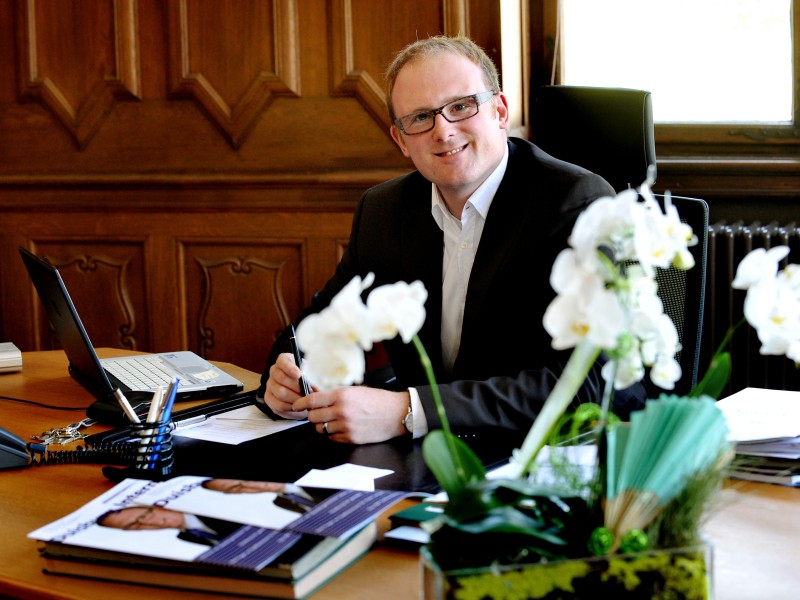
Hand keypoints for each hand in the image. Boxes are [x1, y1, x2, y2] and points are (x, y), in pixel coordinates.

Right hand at [263, 352, 311, 419]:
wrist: (304, 394)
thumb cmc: (309, 380)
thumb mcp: (312, 374)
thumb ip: (313, 377)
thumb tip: (315, 385)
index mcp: (284, 360)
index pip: (282, 361)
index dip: (290, 368)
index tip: (299, 375)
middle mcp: (274, 371)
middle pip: (281, 378)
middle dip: (297, 387)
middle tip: (308, 393)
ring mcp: (270, 385)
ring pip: (280, 392)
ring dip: (295, 398)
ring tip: (305, 401)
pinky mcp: (269, 398)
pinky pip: (278, 405)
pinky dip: (290, 407)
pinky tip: (298, 407)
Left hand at [292, 386, 409, 443]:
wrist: (396, 414)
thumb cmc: (377, 400)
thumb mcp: (354, 390)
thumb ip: (335, 394)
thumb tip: (315, 396)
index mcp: (341, 395)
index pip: (312, 400)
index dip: (300, 403)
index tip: (296, 405)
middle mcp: (341, 411)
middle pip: (313, 416)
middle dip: (312, 414)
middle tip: (317, 412)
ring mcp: (346, 426)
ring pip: (320, 429)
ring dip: (322, 425)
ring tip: (331, 420)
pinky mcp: (350, 438)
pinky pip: (332, 438)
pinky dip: (332, 433)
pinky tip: (340, 427)